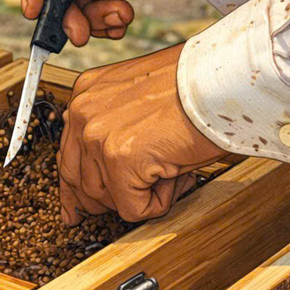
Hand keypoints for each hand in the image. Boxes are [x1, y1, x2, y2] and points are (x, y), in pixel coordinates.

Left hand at [57, 44, 225, 224]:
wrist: (221, 81)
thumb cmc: (192, 88)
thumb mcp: (139, 103)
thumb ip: (113, 133)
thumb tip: (99, 181)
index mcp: (86, 96)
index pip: (68, 155)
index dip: (78, 187)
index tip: (76, 209)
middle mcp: (84, 113)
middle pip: (80, 182)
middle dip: (109, 198)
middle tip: (140, 196)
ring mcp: (98, 136)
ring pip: (107, 199)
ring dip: (141, 195)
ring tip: (171, 168)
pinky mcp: (120, 158)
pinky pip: (133, 208)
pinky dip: (160, 202)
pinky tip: (176, 172)